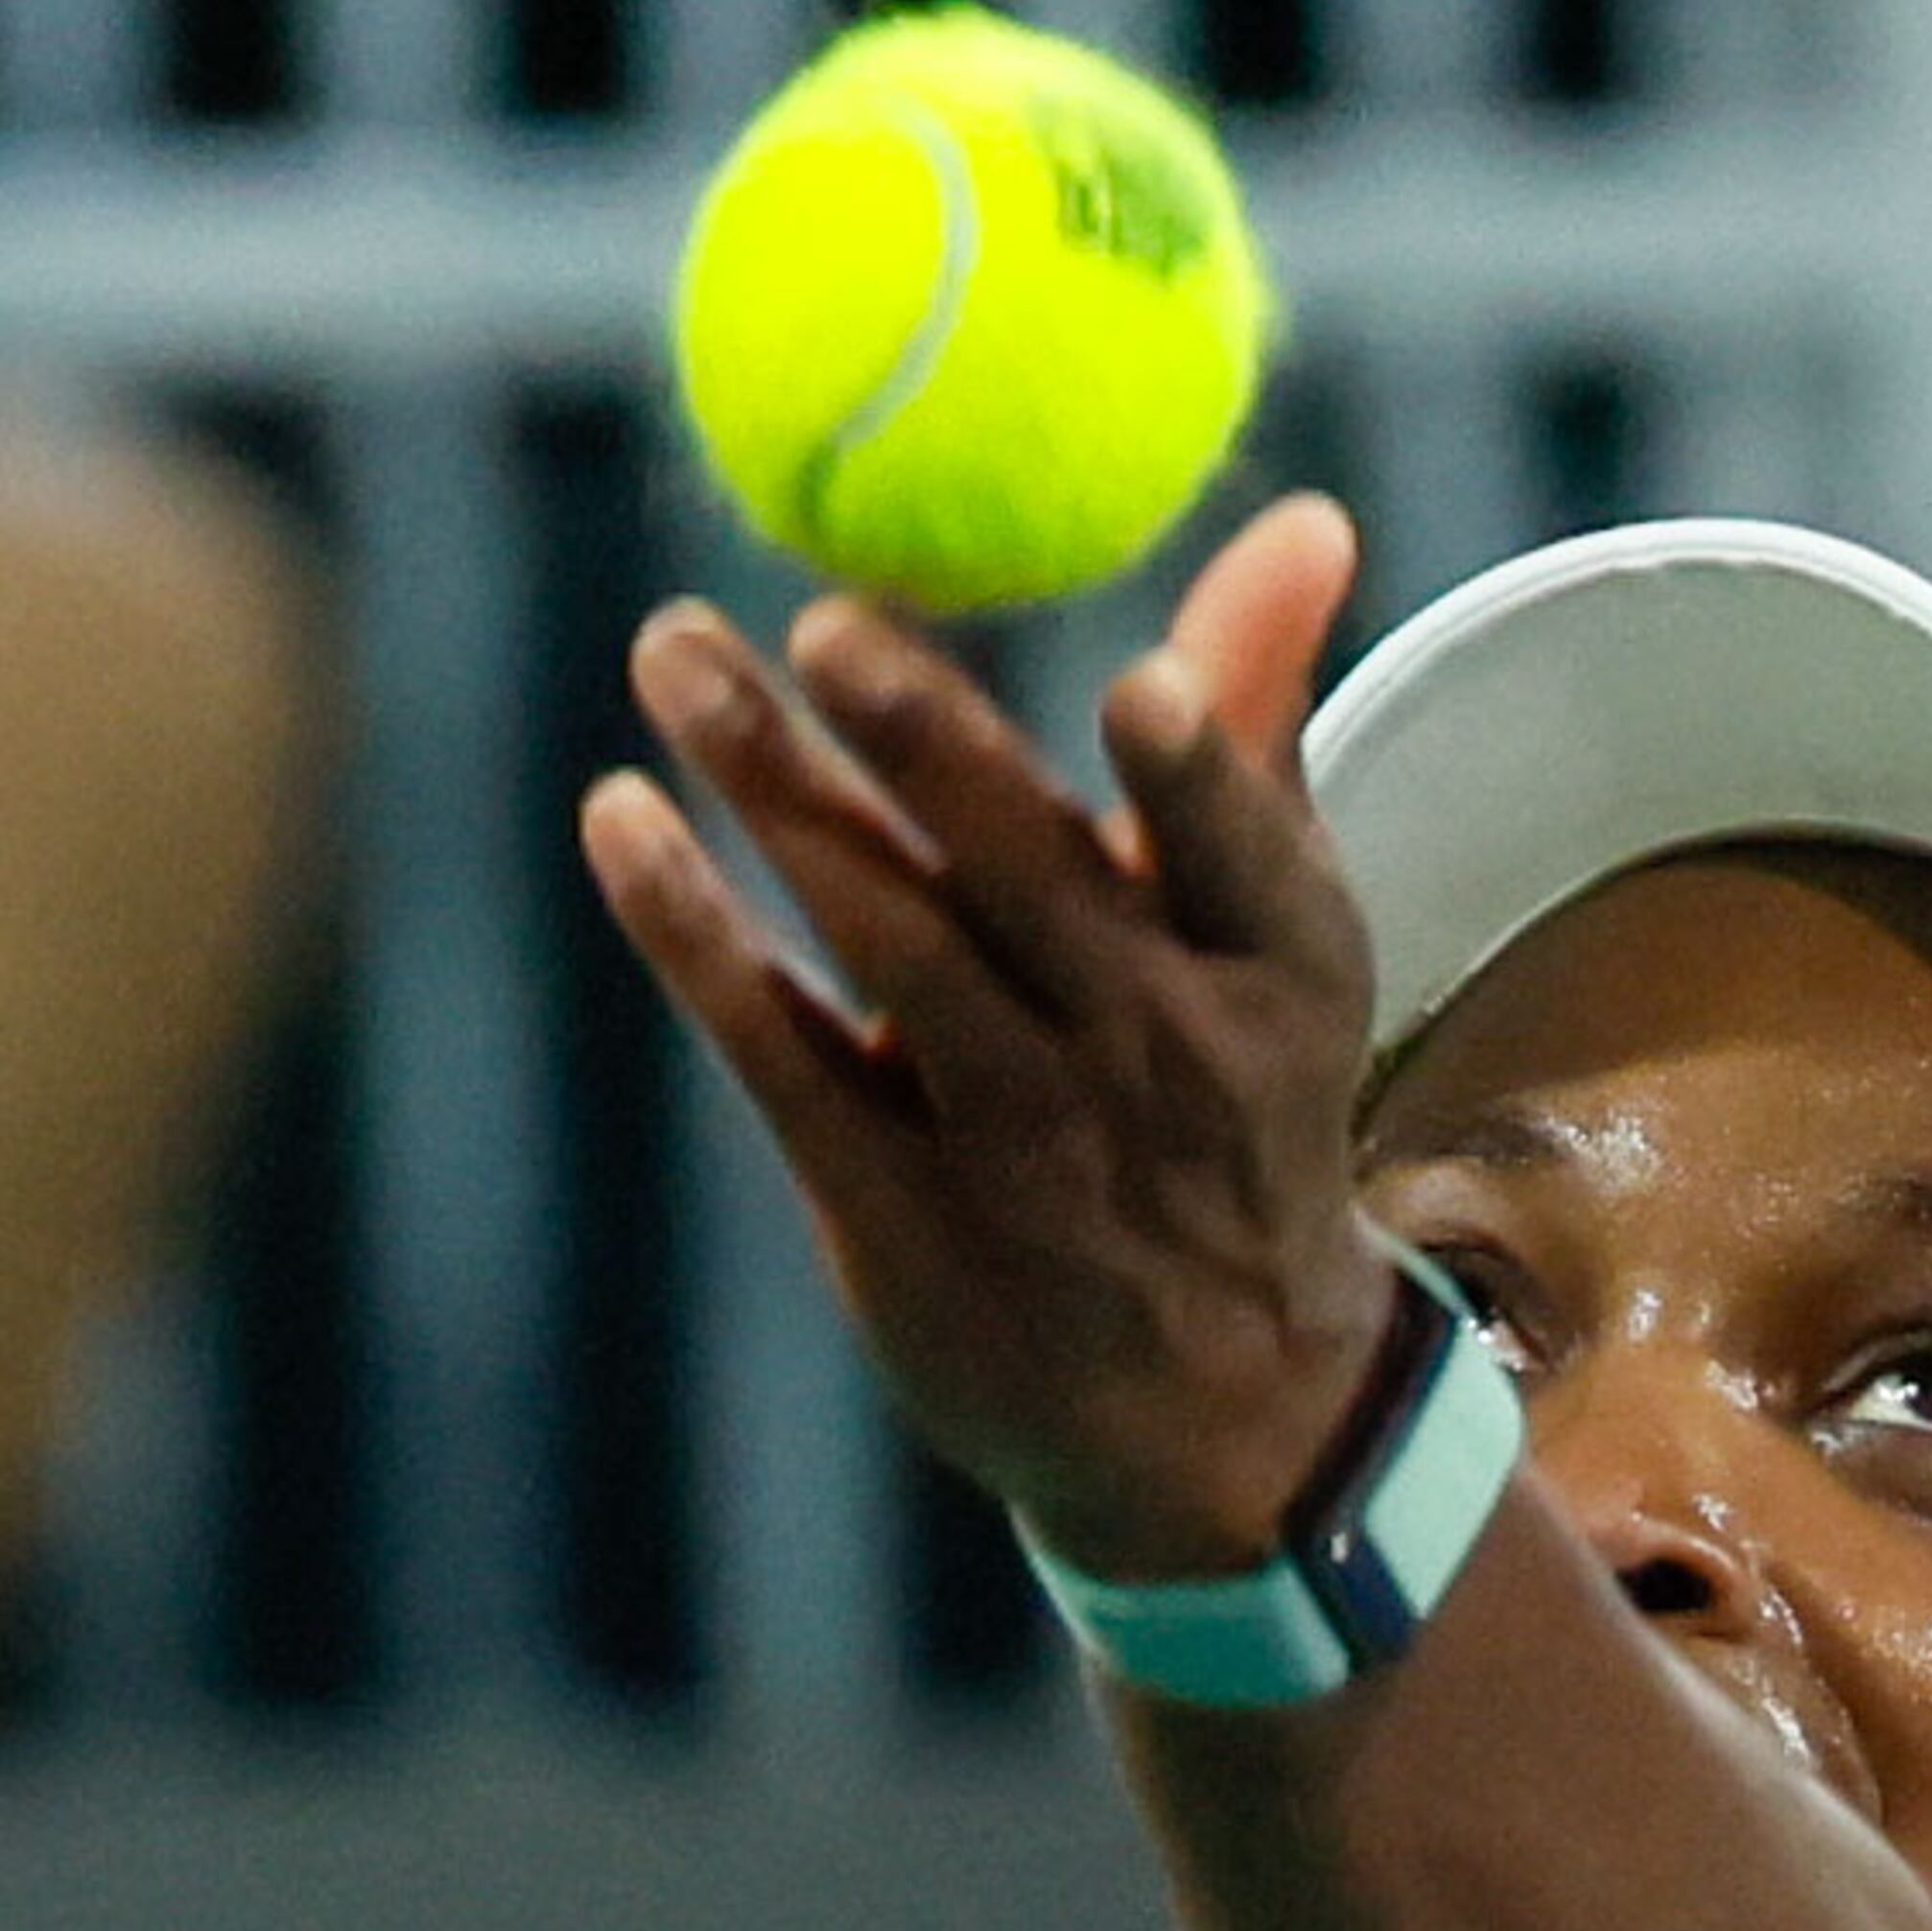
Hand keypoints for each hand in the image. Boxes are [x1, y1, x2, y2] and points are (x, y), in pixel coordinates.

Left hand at [577, 491, 1393, 1579]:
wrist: (1215, 1413)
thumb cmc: (1231, 1103)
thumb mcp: (1273, 938)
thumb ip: (1253, 723)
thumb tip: (1307, 516)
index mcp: (1279, 977)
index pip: (1245, 865)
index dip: (1196, 783)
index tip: (1138, 687)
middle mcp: (1156, 1062)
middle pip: (1030, 884)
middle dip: (930, 748)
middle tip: (827, 621)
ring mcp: (1023, 1149)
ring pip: (887, 944)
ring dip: (775, 790)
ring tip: (675, 652)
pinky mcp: (897, 1217)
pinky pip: (778, 1054)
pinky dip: (696, 937)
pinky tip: (623, 821)